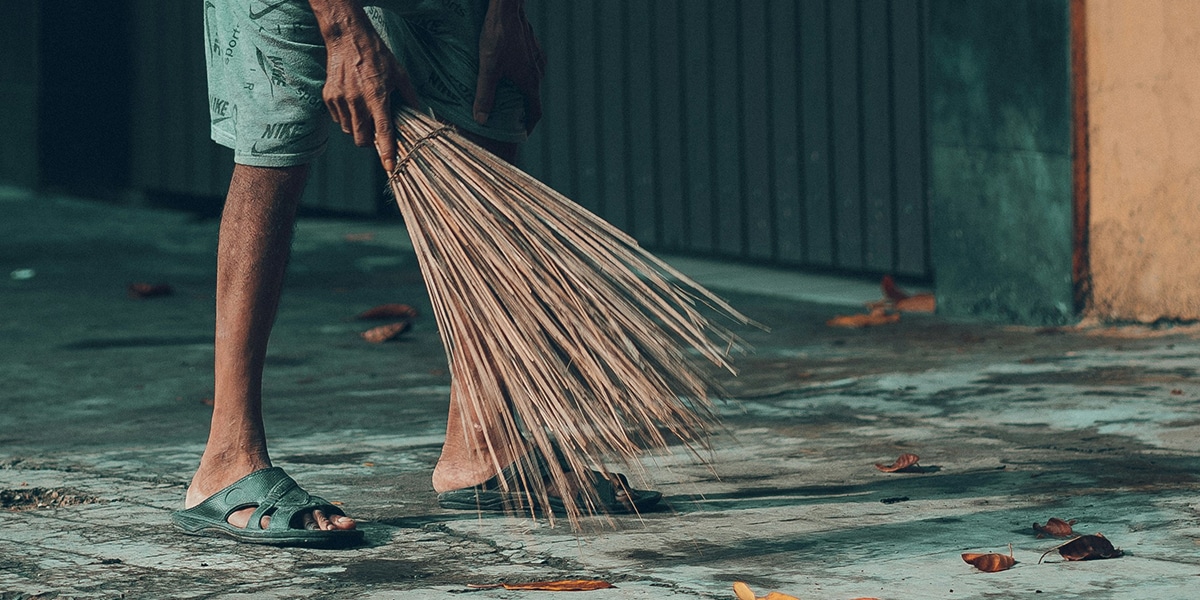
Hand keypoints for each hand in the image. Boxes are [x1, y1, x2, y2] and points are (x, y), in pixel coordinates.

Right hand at [309, 1, 418, 171]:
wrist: (347, 38)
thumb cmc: (376, 54)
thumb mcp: (399, 73)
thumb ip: (409, 97)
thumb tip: (420, 114)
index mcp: (378, 97)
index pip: (383, 132)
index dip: (387, 153)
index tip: (390, 167)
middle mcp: (357, 101)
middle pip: (362, 140)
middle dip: (370, 142)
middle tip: (376, 132)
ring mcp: (341, 99)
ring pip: (349, 131)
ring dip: (359, 129)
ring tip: (365, 112)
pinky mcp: (329, 97)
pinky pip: (339, 119)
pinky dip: (347, 118)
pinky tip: (354, 103)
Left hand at [473, 0, 544, 132]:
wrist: (507, 8)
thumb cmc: (498, 37)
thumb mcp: (488, 68)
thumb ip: (484, 95)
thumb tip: (482, 120)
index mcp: (530, 81)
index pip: (535, 111)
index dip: (529, 125)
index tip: (522, 134)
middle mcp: (537, 72)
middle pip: (532, 97)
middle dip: (522, 109)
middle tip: (508, 117)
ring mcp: (537, 58)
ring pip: (530, 81)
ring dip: (521, 91)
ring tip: (505, 95)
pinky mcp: (532, 47)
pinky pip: (529, 67)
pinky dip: (520, 75)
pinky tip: (506, 70)